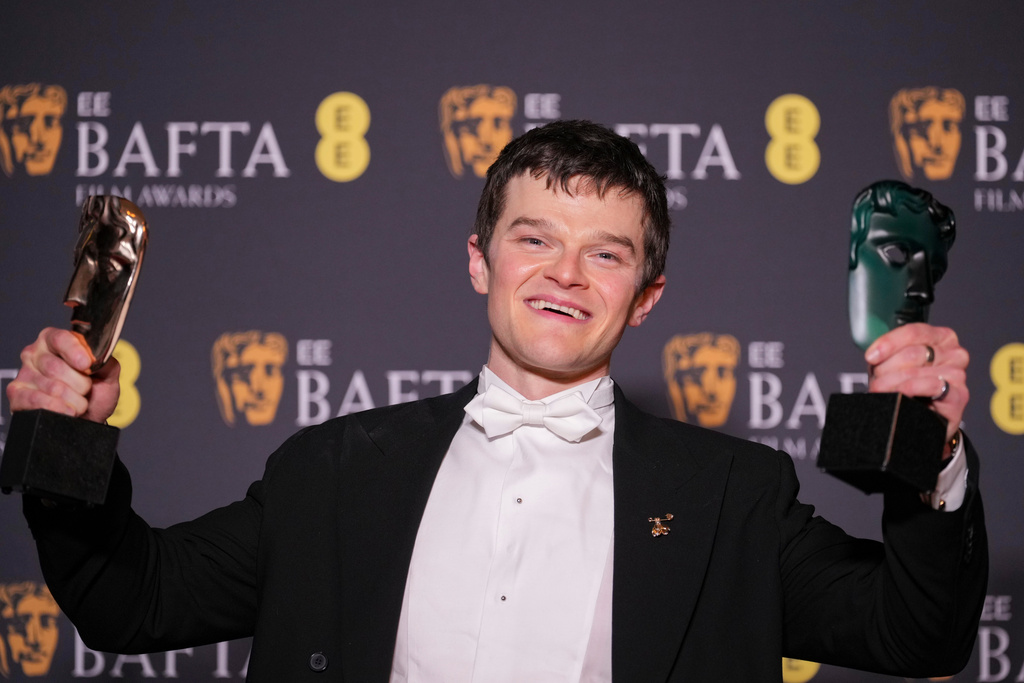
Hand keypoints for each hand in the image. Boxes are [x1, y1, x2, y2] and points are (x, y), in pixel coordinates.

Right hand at [6, 328, 119, 423]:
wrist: (89, 417)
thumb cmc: (95, 391)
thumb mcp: (107, 373)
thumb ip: (105, 360)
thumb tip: (97, 355)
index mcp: (56, 341)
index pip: (60, 339)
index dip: (74, 351)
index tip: (86, 364)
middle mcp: (36, 353)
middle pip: (56, 367)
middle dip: (80, 384)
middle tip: (87, 390)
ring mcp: (25, 373)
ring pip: (51, 387)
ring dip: (74, 400)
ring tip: (79, 401)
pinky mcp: (17, 394)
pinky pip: (37, 401)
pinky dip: (58, 408)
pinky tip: (67, 410)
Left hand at [865, 323, 967, 446]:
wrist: (922, 418)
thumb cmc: (908, 386)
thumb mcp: (895, 363)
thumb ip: (889, 352)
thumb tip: (874, 355)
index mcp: (941, 338)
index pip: (914, 332)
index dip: (889, 343)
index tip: (871, 357)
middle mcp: (954, 353)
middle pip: (912, 353)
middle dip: (886, 369)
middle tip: (876, 382)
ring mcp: (958, 374)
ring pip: (916, 372)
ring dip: (892, 383)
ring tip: (883, 392)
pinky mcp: (960, 395)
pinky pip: (932, 386)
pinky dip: (911, 389)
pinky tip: (901, 394)